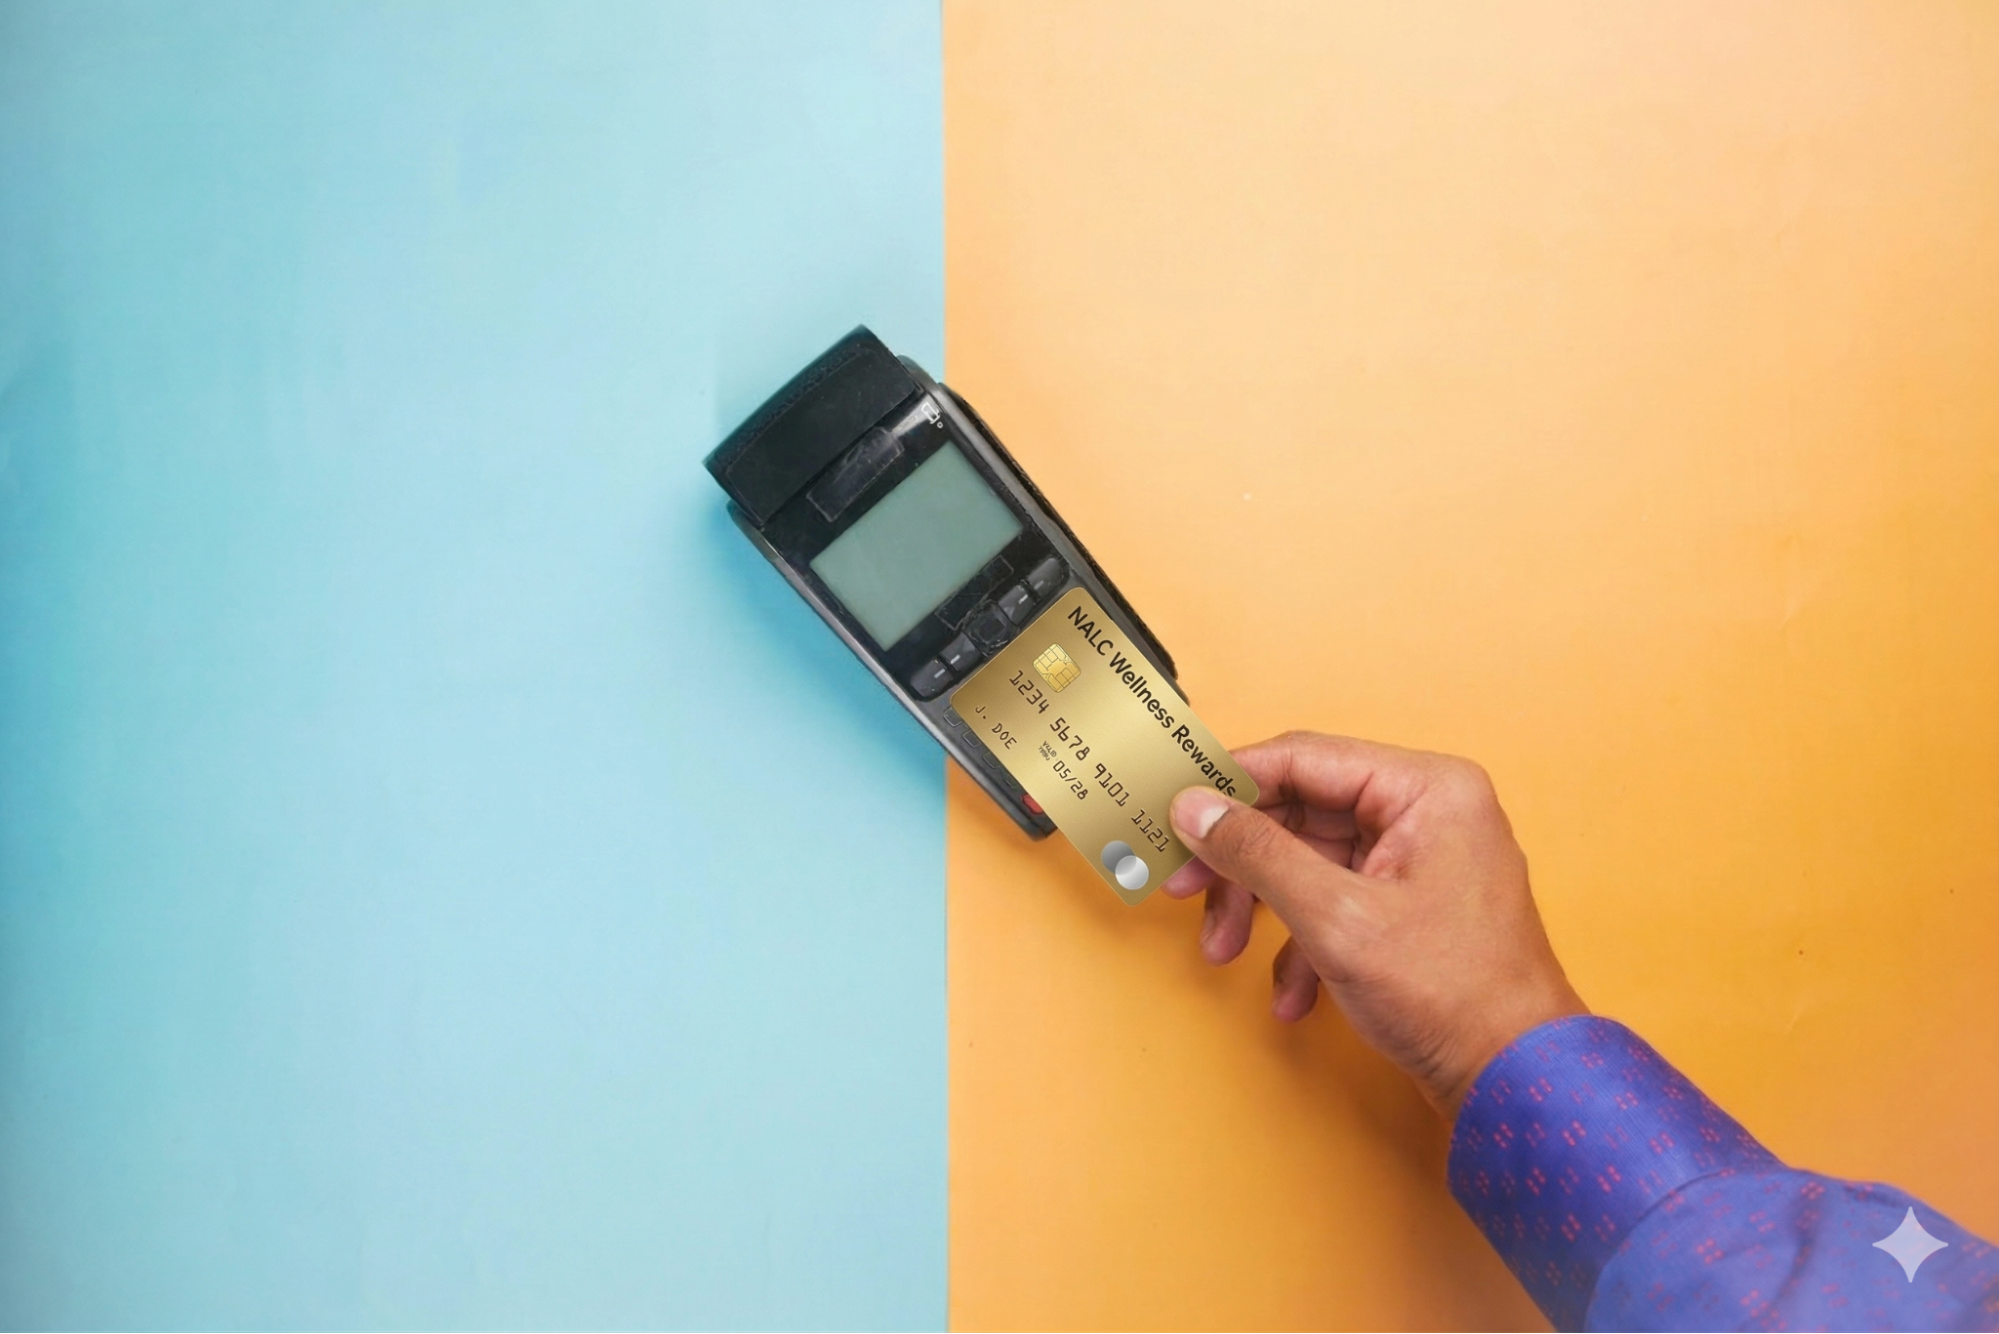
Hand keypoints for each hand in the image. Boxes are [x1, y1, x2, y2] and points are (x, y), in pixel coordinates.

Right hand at [1160, 732, 1585, 1119]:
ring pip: (1309, 860)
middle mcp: (1428, 811)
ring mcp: (1421, 858)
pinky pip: (1334, 899)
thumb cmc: (1456, 998)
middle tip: (1187, 888)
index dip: (1231, 785)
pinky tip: (1291, 991)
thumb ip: (1257, 854)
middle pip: (1301, 811)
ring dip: (1262, 907)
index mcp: (1427, 789)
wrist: (1516, 1081)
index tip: (1178, 810)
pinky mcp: (1411, 904)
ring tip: (1226, 948)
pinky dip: (1301, 942)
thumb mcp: (1335, 918)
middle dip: (1241, 864)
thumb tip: (1198, 809)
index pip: (1303, 758)